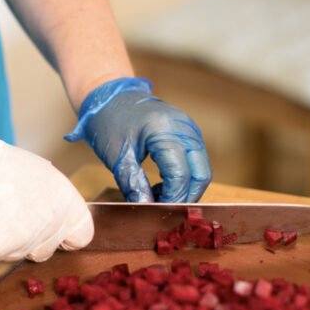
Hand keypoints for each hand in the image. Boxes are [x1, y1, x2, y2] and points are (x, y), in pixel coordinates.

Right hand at [0, 139, 93, 262]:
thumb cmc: (0, 165)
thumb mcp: (43, 176)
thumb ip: (57, 202)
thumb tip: (61, 217)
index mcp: (66, 204)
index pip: (82, 237)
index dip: (69, 236)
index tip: (60, 234)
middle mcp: (49, 226)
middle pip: (47, 250)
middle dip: (35, 240)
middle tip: (15, 216)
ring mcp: (22, 243)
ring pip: (20, 253)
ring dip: (10, 241)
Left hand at [65, 78, 211, 202]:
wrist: (109, 95)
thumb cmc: (108, 121)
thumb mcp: (118, 157)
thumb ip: (133, 185)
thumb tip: (145, 210)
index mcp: (165, 130)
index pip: (181, 176)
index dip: (172, 199)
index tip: (156, 214)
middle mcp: (185, 128)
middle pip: (201, 174)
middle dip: (185, 197)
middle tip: (163, 212)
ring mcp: (189, 128)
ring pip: (201, 169)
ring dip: (185, 189)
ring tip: (158, 198)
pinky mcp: (187, 132)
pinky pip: (195, 160)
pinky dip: (184, 177)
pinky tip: (161, 185)